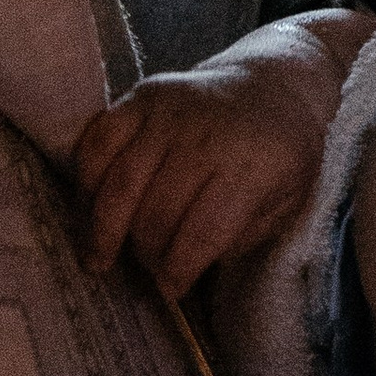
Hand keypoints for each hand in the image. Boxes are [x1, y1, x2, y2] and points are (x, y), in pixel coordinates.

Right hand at [74, 13, 370, 299]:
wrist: (273, 84)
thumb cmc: (281, 153)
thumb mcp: (289, 200)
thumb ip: (246, 235)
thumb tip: (192, 268)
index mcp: (254, 165)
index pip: (202, 232)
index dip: (178, 271)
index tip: (169, 291)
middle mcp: (207, 134)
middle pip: (156, 212)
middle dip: (147, 253)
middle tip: (146, 272)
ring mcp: (169, 110)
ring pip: (120, 182)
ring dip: (105, 229)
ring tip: (100, 259)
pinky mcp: (141, 96)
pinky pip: (97, 142)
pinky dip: (86, 180)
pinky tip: (89, 209)